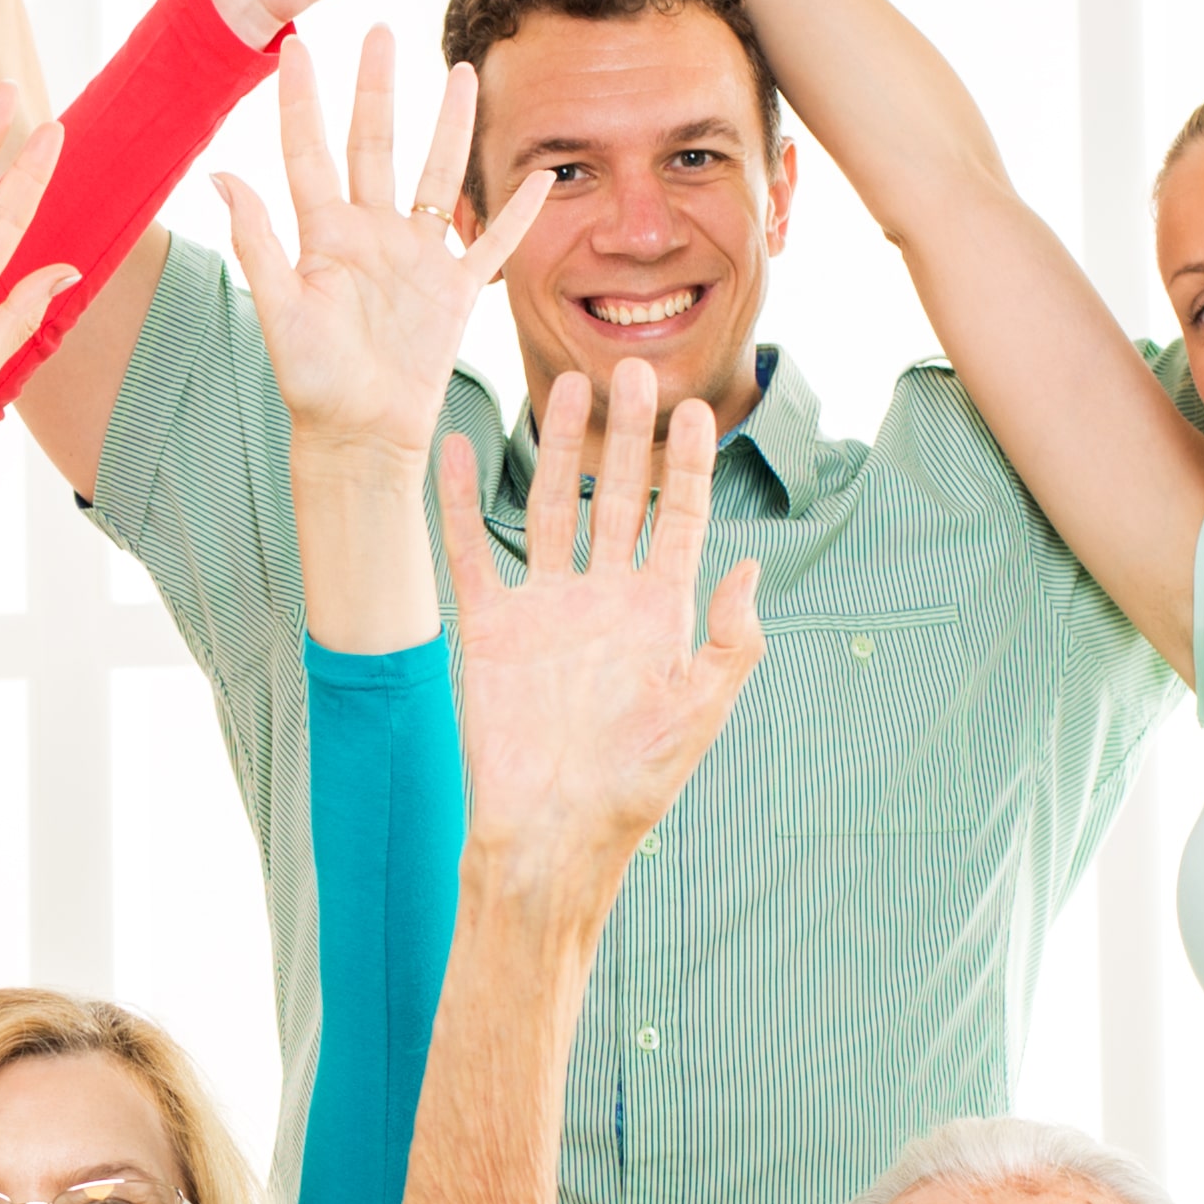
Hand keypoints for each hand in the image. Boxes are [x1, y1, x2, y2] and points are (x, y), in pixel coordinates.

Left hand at [216, 27, 539, 462]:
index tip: (295, 45)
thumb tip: (220, 176)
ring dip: (451, 126)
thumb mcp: (280, 311)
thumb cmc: (312, 384)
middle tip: (382, 30)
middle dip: (378, 88)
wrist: (360, 437)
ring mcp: (416, 259)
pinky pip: (493, 243)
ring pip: (440, 175)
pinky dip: (517, 213)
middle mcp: (370, 235)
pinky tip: (540, 177)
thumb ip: (257, 243)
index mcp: (323, 235)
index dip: (302, 99)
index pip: (310, 150)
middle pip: (376, 144)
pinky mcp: (455, 291)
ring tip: (463, 72)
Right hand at [445, 375, 765, 867]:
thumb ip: (729, 642)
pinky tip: (455, 447)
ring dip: (558, 448)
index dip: (689, 465)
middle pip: (617, 496)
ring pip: (550, 507)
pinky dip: (460, 501)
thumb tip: (748, 571)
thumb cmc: (632, 785)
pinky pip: (472, 550)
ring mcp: (545, 607)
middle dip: (626, 435)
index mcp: (658, 614)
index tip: (695, 409)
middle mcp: (603, 598)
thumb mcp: (699, 712)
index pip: (677, 519)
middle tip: (630, 370)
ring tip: (563, 386)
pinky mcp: (489, 626)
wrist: (549, 833)